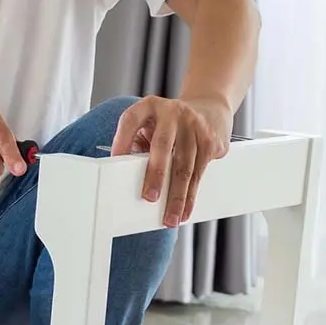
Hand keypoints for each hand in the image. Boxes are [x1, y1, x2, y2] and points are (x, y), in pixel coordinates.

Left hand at [110, 95, 232, 226]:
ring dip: (177, 196)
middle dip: (156, 174)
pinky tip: (185, 209)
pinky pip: (199, 173)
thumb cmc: (169, 125)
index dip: (121, 140)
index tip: (114, 161)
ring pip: (185, 166)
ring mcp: (194, 125)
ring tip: (170, 218)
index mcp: (149, 107)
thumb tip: (126, 182)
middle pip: (163, 146)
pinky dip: (191, 195)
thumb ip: (137, 146)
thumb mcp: (150, 126)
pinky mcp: (210, 140)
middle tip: (149, 198)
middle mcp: (172, 112)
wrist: (210, 108)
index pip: (131, 120)